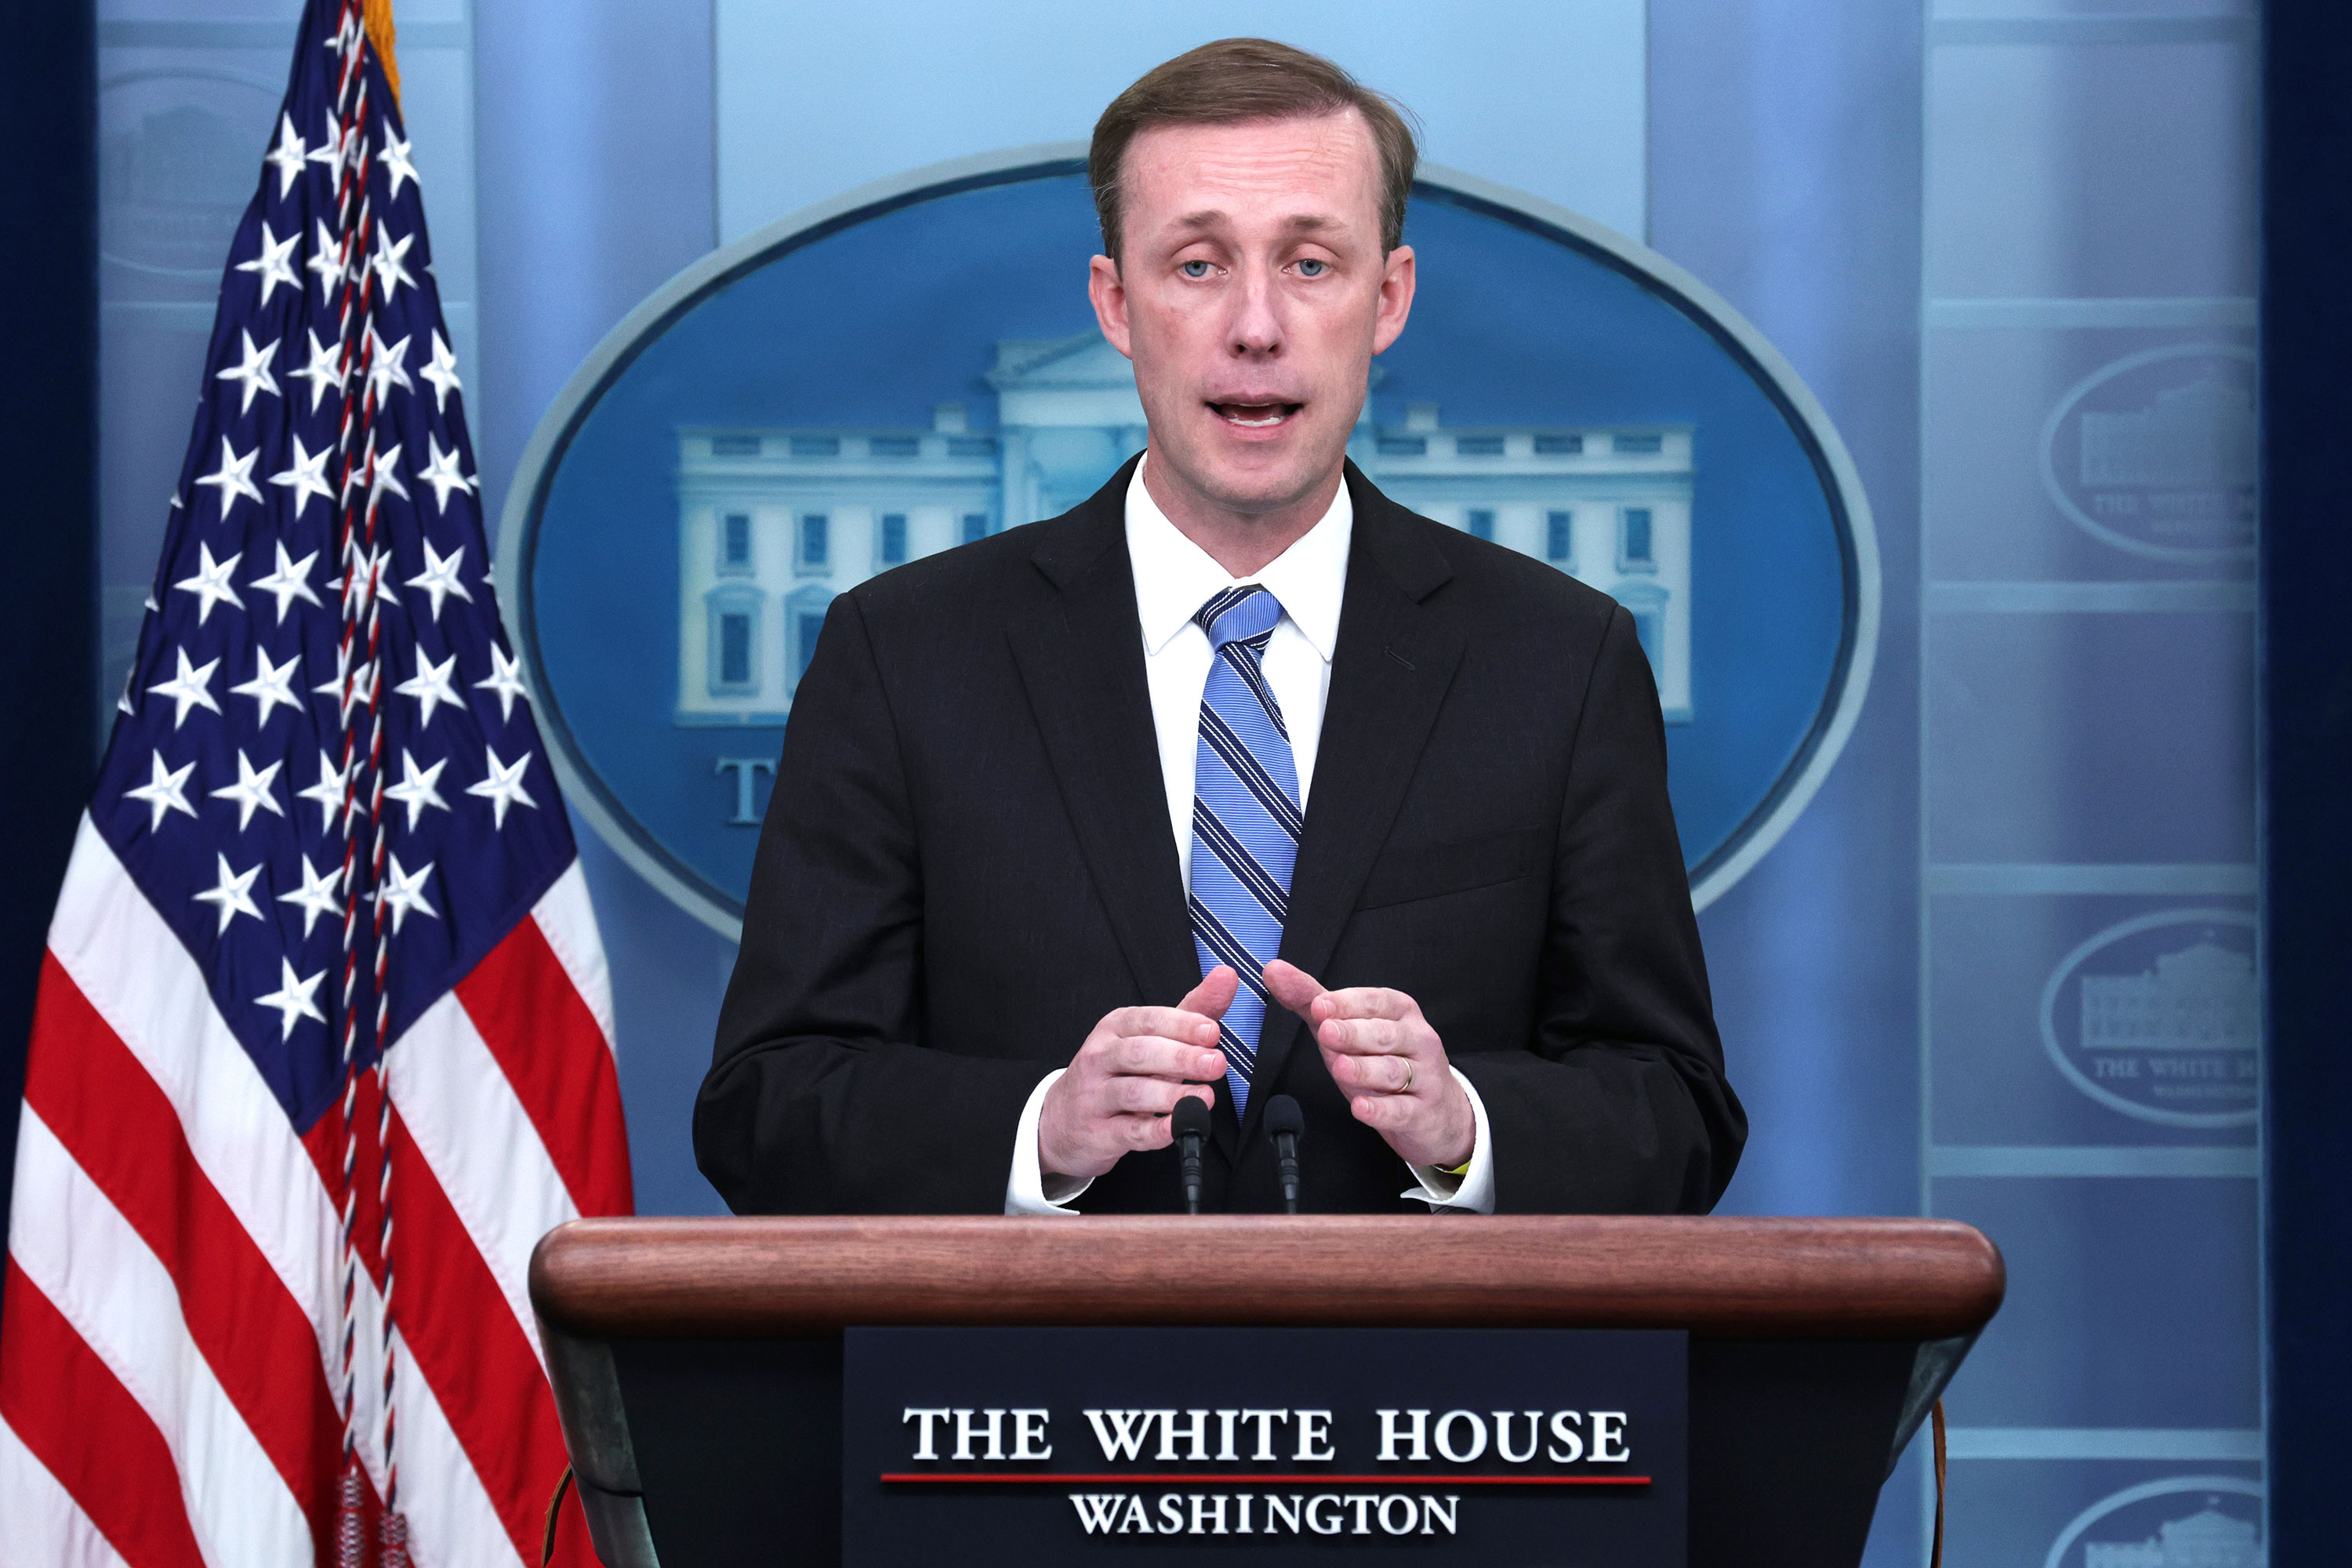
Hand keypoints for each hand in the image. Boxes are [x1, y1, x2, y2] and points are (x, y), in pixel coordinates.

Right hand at [1037, 968, 1237, 1182]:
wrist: (1063, 1120)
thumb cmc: (1119, 1073)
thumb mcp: (1151, 1039)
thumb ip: (1191, 1012)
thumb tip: (1227, 976)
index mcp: (1115, 1029)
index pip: (1147, 1021)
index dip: (1182, 1025)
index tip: (1212, 1032)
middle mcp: (1100, 1058)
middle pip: (1139, 1053)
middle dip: (1181, 1057)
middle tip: (1215, 1063)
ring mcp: (1095, 1097)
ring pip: (1132, 1092)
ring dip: (1171, 1095)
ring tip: (1204, 1097)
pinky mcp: (1098, 1134)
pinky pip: (1128, 1132)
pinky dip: (1156, 1131)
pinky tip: (1178, 1128)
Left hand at [1262, 960, 1473, 1169]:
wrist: (1434, 1111)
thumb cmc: (1383, 1060)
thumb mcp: (1347, 1027)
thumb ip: (1311, 1000)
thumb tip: (1274, 970)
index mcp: (1400, 1012)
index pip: (1376, 1002)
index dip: (1347, 1004)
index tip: (1319, 1005)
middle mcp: (1418, 1039)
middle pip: (1385, 1034)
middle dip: (1354, 1033)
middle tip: (1327, 1032)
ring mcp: (1424, 1078)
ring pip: (1393, 1071)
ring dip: (1365, 1070)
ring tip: (1340, 1068)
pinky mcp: (1422, 1114)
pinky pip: (1401, 1110)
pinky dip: (1381, 1110)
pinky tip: (1361, 1109)